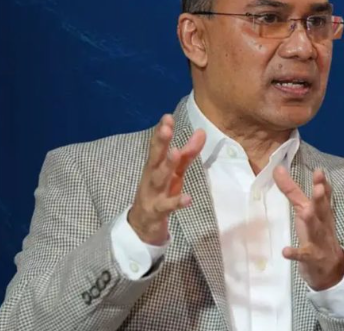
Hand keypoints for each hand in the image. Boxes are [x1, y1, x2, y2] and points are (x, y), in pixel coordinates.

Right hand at [128, 114, 205, 244]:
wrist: (141, 226)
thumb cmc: (159, 193)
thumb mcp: (175, 173)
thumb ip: (188, 154)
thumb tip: (201, 132)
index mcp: (155, 166)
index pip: (158, 146)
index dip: (162, 131)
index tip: (167, 117)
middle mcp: (151, 177)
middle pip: (155, 158)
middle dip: (160, 143)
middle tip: (166, 129)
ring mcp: (153, 194)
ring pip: (159, 179)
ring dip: (167, 166)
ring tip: (176, 153)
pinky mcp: (157, 212)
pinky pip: (167, 206)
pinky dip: (177, 202)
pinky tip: (188, 198)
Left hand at [273, 166, 343, 290]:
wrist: (330, 268)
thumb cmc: (316, 233)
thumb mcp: (308, 210)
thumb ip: (294, 190)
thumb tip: (278, 168)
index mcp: (321, 212)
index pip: (323, 195)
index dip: (321, 183)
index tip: (319, 170)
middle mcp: (322, 223)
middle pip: (322, 209)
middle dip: (320, 198)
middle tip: (319, 187)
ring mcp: (318, 241)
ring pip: (315, 230)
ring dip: (311, 221)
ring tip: (305, 213)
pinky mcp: (311, 258)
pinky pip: (303, 256)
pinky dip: (295, 253)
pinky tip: (285, 251)